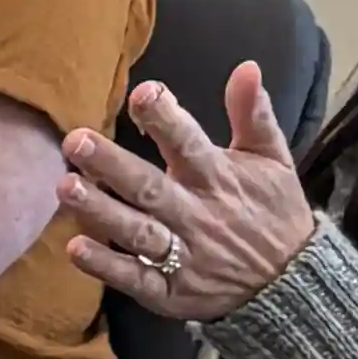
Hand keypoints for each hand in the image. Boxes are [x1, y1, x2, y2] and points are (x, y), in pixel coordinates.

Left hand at [60, 63, 314, 327]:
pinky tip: (74, 249)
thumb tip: (247, 66)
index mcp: (219, 178)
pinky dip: (106, 265)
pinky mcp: (170, 292)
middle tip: (74, 141)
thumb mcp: (273, 160)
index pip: (189, 144)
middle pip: (149, 187)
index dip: (166, 118)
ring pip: (136, 231)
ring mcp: (182, 256)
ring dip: (99, 211)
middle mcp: (196, 215)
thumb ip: (254, 115)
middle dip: (111, 165)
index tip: (142, 92)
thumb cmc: (274, 212)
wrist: (293, 284)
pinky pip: (134, 278)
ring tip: (64, 187)